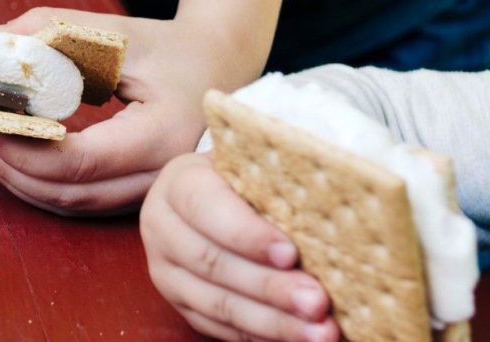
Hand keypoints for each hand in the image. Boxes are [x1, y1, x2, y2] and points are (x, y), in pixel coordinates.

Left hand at [0, 7, 266, 213]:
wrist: (221, 67)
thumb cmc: (171, 47)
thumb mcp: (115, 32)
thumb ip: (50, 32)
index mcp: (162, 135)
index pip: (78, 162)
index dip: (21, 147)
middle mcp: (160, 176)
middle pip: (68, 193)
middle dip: (10, 165)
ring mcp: (151, 192)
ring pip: (71, 206)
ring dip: (21, 178)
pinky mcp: (138, 194)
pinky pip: (82, 202)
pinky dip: (42, 183)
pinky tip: (18, 153)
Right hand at [140, 153, 338, 340]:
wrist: (213, 192)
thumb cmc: (246, 173)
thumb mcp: (252, 164)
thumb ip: (275, 182)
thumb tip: (326, 207)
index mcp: (179, 184)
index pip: (207, 209)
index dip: (248, 234)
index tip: (291, 254)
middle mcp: (162, 227)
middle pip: (213, 264)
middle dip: (270, 287)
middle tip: (317, 302)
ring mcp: (166, 271)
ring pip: (218, 304)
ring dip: (272, 322)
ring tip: (318, 331)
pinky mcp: (180, 303)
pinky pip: (220, 327)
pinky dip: (261, 336)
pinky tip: (297, 337)